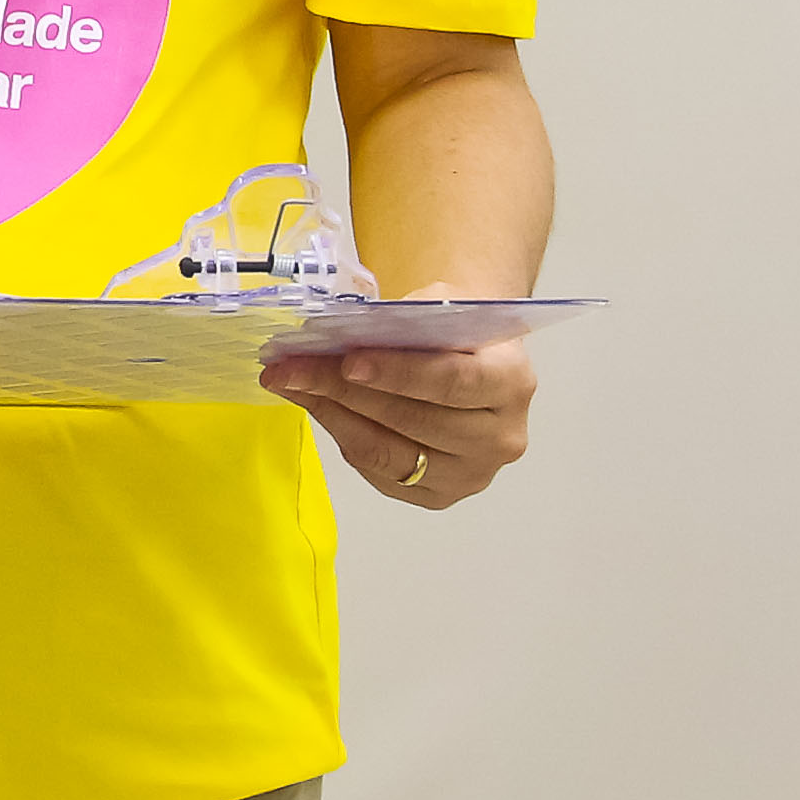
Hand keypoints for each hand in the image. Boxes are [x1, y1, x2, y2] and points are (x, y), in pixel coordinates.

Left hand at [270, 290, 535, 508]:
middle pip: (413, 420)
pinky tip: (314, 404)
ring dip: (330, 413)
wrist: (473, 361)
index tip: (347, 361)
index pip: (453, 381)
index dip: (398, 373)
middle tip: (291, 367)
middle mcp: (500, 437)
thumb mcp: (444, 304)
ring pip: (388, 452)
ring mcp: (471, 473)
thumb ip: (407, 317)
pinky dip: (340, 434)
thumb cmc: (453, 331)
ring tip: (289, 382)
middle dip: (343, 390)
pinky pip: (378, 471)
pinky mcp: (438, 495)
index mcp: (511, 382)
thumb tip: (342, 331)